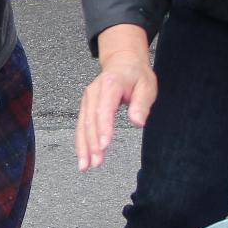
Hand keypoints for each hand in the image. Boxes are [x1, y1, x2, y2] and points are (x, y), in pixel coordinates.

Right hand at [76, 26, 156, 170]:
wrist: (122, 62)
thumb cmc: (135, 74)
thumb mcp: (146, 85)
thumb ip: (141, 104)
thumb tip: (138, 121)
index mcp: (110, 84)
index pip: (104, 109)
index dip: (103, 129)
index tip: (104, 146)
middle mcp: (94, 92)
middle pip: (90, 121)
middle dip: (92, 144)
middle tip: (97, 162)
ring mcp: (87, 99)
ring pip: (82, 126)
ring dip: (83, 147)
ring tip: (85, 166)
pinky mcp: (86, 106)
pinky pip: (81, 126)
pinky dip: (80, 143)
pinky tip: (82, 157)